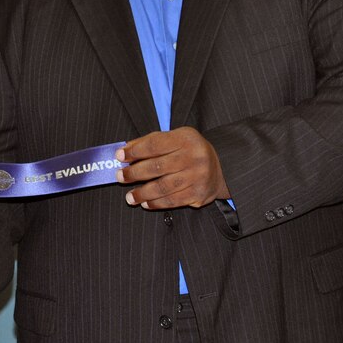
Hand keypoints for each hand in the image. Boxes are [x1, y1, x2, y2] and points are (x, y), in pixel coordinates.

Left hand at [115, 127, 229, 208]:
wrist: (222, 168)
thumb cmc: (189, 150)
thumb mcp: (174, 138)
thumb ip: (150, 142)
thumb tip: (124, 150)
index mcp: (185, 138)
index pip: (154, 145)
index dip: (135, 151)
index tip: (119, 156)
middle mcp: (194, 157)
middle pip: (157, 167)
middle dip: (134, 173)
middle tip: (119, 176)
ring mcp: (198, 176)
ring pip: (164, 187)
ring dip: (142, 193)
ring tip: (129, 197)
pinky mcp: (199, 194)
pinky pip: (173, 201)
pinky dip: (156, 203)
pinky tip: (144, 203)